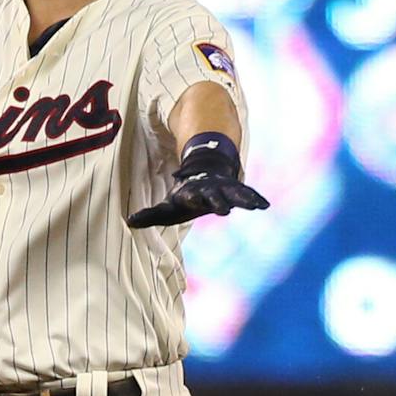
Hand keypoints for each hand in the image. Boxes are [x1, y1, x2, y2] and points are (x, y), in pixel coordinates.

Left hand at [129, 132, 269, 227]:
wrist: (205, 172)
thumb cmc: (185, 196)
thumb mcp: (168, 207)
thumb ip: (151, 215)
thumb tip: (130, 223)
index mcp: (192, 193)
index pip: (190, 196)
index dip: (190, 197)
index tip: (189, 198)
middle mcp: (210, 190)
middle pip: (214, 196)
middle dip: (218, 202)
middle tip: (224, 210)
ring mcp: (225, 189)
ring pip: (235, 193)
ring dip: (243, 199)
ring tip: (255, 206)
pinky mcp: (237, 191)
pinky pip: (248, 194)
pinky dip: (255, 198)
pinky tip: (265, 205)